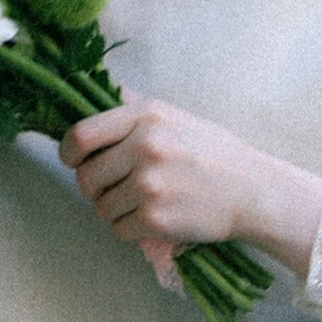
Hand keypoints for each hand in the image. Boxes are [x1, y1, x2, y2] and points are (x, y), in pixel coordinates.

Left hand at [64, 100, 321, 283]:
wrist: (252, 191)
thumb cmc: (211, 152)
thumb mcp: (173, 116)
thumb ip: (131, 108)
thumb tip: (86, 91)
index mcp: (145, 116)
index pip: (81, 135)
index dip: (69, 153)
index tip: (75, 161)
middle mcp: (145, 147)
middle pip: (86, 176)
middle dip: (95, 187)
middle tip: (118, 188)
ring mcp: (149, 184)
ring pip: (100, 207)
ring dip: (114, 210)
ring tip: (142, 203)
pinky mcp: (155, 219)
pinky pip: (118, 229)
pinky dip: (130, 229)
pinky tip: (153, 219)